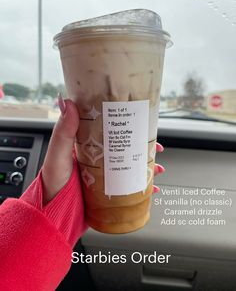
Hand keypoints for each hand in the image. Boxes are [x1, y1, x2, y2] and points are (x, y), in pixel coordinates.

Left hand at [42, 94, 164, 202]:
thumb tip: (67, 102)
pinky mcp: (109, 191)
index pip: (111, 131)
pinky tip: (152, 189)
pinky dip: (142, 188)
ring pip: (131, 168)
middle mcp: (98, 159)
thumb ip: (63, 132)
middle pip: (126, 149)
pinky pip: (130, 187)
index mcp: (88, 146)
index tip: (142, 123)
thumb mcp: (58, 155)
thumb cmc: (52, 184)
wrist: (54, 214)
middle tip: (156, 148)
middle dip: (143, 148)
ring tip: (157, 169)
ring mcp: (105, 176)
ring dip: (147, 167)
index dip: (128, 126)